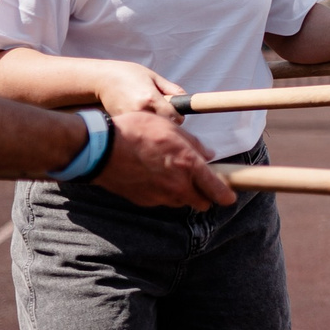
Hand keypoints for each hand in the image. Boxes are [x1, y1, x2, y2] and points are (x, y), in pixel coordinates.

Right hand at [95, 61, 183, 120]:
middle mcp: (140, 111)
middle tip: (161, 110)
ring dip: (154, 124)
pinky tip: (136, 113)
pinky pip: (139, 128)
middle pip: (164, 126)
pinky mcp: (122, 124)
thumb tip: (186, 100)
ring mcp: (130, 119)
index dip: (178, 116)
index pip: (175, 118)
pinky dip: (141, 125)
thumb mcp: (153, 77)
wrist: (101, 79)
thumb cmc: (128, 75)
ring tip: (146, 110)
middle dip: (167, 121)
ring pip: (151, 130)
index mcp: (151, 99)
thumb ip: (172, 89)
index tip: (175, 112)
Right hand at [95, 109, 234, 209]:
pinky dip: (161, 192)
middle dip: (203, 195)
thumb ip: (192, 143)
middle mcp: (177, 185)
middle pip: (200, 202)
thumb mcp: (168, 127)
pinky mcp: (143, 201)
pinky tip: (151, 176)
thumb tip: (208, 154)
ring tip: (169, 174)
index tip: (229, 197)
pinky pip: (160, 199)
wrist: (100, 149)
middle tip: (199, 182)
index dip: (225, 195)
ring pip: (179, 201)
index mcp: (188, 165)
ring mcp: (159, 196)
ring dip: (181, 193)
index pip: (216, 189)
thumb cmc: (135, 131)